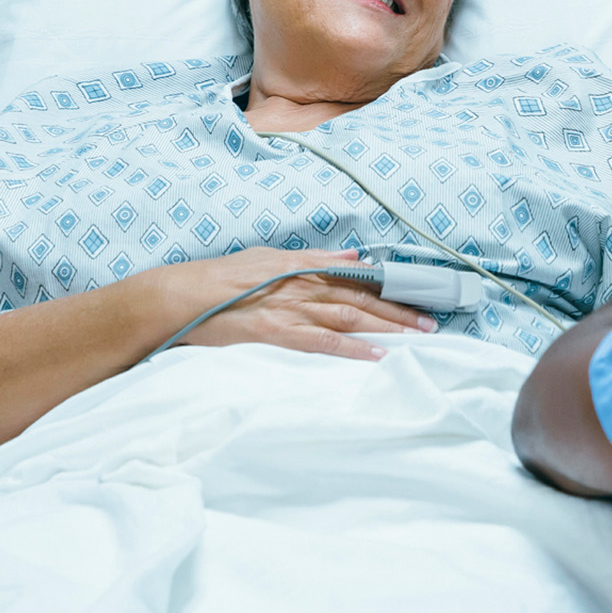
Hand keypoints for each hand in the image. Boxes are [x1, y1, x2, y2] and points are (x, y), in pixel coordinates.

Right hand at [155, 248, 436, 361]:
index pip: (356, 278)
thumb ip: (314, 258)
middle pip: (361, 299)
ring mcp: (290, 309)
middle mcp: (302, 285)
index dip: (391, 288)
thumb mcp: (269, 257)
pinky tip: (376, 355)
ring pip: (350, 317)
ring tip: (418, 338)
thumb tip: (354, 257)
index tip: (421, 296)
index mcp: (302, 267)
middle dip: (399, 311)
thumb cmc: (221, 278)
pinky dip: (351, 347)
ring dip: (387, 328)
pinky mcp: (276, 331)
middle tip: (432, 323)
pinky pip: (321, 342)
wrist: (179, 297)